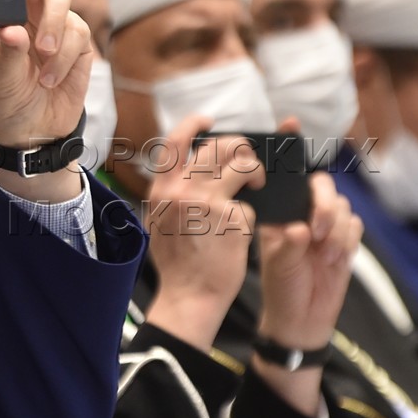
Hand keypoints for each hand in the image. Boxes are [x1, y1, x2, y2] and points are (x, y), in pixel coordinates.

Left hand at [0, 0, 94, 202]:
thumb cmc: (6, 98)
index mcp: (0, 10)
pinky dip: (63, 56)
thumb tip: (12, 30)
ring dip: (52, 23)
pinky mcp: (78, 39)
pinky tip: (49, 78)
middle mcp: (27, 8)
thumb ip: (2, 52)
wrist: (34, 130)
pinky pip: (76, 32)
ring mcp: (54, 21)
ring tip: (41, 56)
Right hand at [142, 114, 258, 348]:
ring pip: (243, 166)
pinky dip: (249, 216)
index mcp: (162, 189)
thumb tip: (188, 170)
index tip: (209, 121)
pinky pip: (249, 205)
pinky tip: (242, 232)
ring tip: (256, 186)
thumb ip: (172, 193)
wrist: (189, 296)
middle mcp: (182, 190)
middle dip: (241, 148)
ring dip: (256, 172)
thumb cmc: (178, 263)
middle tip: (248, 161)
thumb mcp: (160, 220)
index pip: (176, 141)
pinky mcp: (232, 219)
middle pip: (219, 146)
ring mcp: (208, 203)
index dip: (194, 124)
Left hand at [257, 139, 361, 351]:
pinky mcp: (346, 240)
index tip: (290, 123)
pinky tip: (333, 260)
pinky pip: (355, 226)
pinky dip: (346, 242)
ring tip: (321, 256)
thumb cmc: (280, 288)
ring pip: (342, 207)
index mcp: (280, 211)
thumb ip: (286, 244)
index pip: (287, 173)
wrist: (301, 319)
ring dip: (334, 232)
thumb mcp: (275, 264)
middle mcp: (304, 212)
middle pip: (322, 185)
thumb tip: (299, 229)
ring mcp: (326, 225)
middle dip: (323, 205)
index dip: (289, 145)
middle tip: (315, 232)